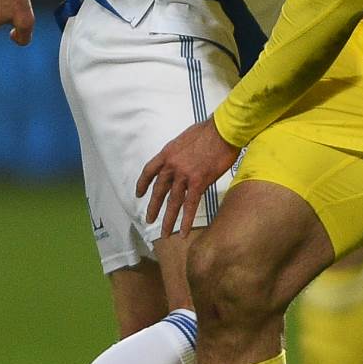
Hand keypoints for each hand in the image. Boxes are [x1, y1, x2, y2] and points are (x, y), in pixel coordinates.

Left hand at [138, 117, 240, 237]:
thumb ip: (181, 151)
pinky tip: (183, 232)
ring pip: (173, 202)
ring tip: (164, 233)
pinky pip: (190, 205)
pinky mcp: (198, 182)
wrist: (223, 130)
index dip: (143, 183)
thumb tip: (184, 158)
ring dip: (167, 219)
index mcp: (167, 153)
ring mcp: (184, 175)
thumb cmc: (209, 130)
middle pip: (159, 190)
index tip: (139, 193)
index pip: (149, 171)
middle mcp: (172, 166)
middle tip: (149, 219)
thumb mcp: (186, 137)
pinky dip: (185, 220)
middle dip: (153, 207)